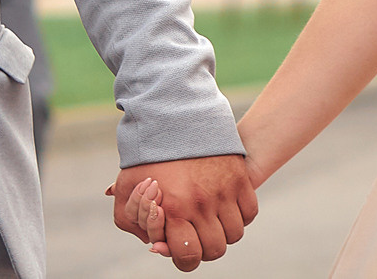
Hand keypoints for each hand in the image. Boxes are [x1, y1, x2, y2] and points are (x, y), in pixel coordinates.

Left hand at [109, 155, 255, 269]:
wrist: (175, 118)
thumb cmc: (148, 156)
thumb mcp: (126, 187)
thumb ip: (131, 220)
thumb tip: (153, 245)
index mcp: (173, 209)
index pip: (187, 256)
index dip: (185, 259)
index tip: (182, 248)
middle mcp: (201, 204)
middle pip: (214, 249)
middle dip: (205, 248)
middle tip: (197, 234)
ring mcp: (223, 191)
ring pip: (234, 234)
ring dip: (224, 233)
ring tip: (211, 220)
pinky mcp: (239, 178)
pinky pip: (249, 213)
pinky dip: (240, 216)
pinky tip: (225, 207)